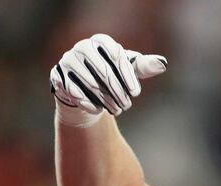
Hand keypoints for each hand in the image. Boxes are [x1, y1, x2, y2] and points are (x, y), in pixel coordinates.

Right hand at [50, 34, 166, 122]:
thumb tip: (162, 64)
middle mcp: (82, 47)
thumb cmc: (113, 76)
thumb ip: (144, 66)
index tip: (136, 94)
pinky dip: (90, 103)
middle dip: (118, 92)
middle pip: (104, 72)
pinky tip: (99, 109)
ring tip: (117, 109)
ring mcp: (68, 61)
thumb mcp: (129, 71)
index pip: (117, 57)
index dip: (128, 78)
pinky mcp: (58, 77)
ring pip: (91, 84)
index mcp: (101, 41)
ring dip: (107, 100)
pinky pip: (76, 93)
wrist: (88, 89)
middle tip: (127, 106)